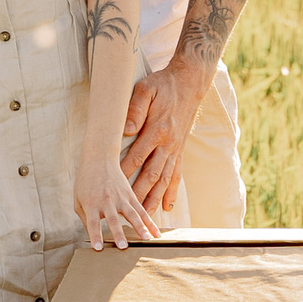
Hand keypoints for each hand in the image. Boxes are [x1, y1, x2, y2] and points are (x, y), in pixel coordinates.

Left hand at [74, 157, 153, 250]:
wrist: (99, 159)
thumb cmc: (85, 181)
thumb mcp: (78, 200)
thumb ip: (85, 219)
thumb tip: (93, 235)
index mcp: (91, 203)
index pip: (92, 222)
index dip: (95, 235)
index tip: (98, 248)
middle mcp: (107, 201)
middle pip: (113, 219)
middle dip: (118, 234)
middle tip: (123, 246)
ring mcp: (120, 198)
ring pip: (132, 214)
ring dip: (139, 228)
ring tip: (146, 240)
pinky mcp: (130, 195)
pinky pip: (142, 210)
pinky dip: (149, 222)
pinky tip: (155, 233)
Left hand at [120, 58, 206, 215]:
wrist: (189, 83)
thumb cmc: (162, 85)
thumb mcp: (145, 89)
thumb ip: (135, 109)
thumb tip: (127, 128)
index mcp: (157, 130)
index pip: (137, 156)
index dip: (125, 173)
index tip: (114, 188)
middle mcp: (167, 144)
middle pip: (151, 175)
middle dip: (139, 196)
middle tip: (129, 213)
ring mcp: (175, 149)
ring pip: (164, 180)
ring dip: (155, 200)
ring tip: (147, 219)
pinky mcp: (180, 151)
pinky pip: (176, 175)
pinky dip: (171, 192)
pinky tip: (166, 207)